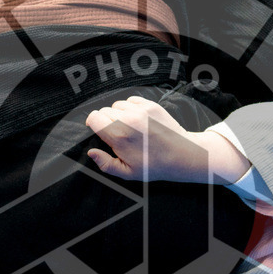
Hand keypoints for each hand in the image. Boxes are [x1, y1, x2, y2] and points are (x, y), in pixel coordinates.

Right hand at [85, 96, 249, 183]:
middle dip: (106, 121)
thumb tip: (91, 152)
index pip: (94, 117)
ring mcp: (140, 111)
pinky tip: (138, 120)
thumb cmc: (154, 166)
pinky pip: (131, 100)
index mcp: (119, 137)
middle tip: (118, 134)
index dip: (93, 124)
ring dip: (119, 114)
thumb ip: (105, 164)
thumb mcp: (127, 172)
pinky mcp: (150, 105)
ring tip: (129, 127)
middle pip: (104, 110)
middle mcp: (128, 120)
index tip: (98, 130)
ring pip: (117, 104)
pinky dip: (131, 108)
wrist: (181, 154)